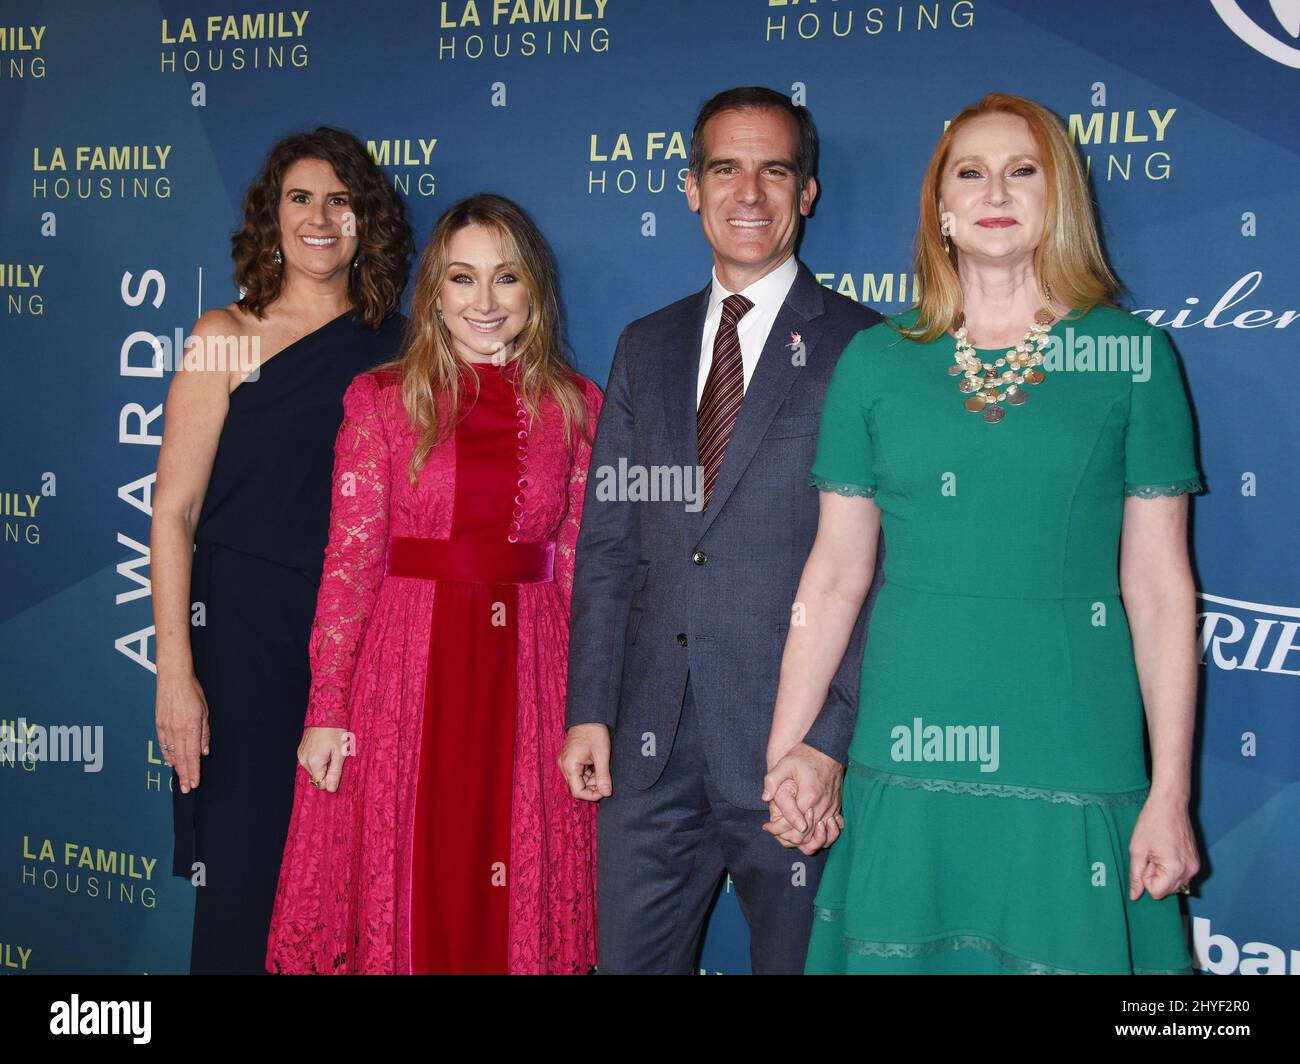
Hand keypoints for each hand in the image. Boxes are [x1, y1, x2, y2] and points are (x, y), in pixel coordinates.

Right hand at [155, 669, 209, 793]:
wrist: (173, 678)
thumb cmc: (191, 691)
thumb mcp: (204, 711)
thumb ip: (204, 732)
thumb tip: (205, 750)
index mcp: (190, 727)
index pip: (192, 755)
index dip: (194, 771)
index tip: (195, 783)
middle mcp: (177, 730)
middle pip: (181, 759)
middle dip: (185, 775)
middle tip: (187, 789)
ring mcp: (166, 728)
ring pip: (171, 754)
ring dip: (176, 768)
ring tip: (180, 780)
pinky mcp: (159, 724)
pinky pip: (163, 744)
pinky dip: (167, 755)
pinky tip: (170, 763)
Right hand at [298, 727, 348, 792]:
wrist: (326, 714)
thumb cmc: (335, 732)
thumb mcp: (340, 753)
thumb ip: (335, 773)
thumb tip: (330, 790)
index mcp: (314, 762)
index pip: (320, 783)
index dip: (330, 779)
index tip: (337, 767)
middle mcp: (304, 760)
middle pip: (316, 777)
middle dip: (327, 771)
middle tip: (335, 756)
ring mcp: (301, 755)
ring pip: (313, 770)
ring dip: (323, 765)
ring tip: (329, 751)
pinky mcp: (301, 751)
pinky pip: (310, 762)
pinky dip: (317, 759)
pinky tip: (323, 748)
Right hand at [559, 723, 611, 800]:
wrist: (588, 716)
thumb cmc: (595, 732)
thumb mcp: (602, 755)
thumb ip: (603, 776)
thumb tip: (606, 793)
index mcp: (569, 765)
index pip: (578, 792)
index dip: (592, 795)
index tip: (605, 791)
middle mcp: (564, 765)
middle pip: (577, 786)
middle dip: (593, 787)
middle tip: (607, 781)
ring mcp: (565, 762)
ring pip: (579, 780)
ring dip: (592, 780)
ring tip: (603, 770)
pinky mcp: (570, 758)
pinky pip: (578, 772)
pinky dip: (589, 773)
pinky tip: (598, 766)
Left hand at [761, 743, 844, 854]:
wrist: (828, 749)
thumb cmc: (804, 755)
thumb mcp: (784, 763)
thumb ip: (772, 780)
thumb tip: (765, 797)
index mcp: (809, 797)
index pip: (792, 825)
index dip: (776, 829)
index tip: (766, 826)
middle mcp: (822, 805)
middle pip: (805, 835)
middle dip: (788, 837)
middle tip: (775, 831)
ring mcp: (832, 808)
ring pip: (819, 836)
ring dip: (803, 838)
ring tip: (788, 832)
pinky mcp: (837, 807)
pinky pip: (830, 830)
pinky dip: (818, 835)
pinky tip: (806, 830)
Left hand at [1128, 793, 1199, 900]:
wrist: (1170, 804)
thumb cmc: (1152, 823)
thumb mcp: (1137, 850)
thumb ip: (1135, 876)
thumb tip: (1134, 896)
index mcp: (1176, 869)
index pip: (1156, 892)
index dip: (1146, 877)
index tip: (1147, 859)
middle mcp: (1190, 871)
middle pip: (1166, 890)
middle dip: (1155, 876)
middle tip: (1152, 854)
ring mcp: (1195, 866)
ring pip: (1173, 884)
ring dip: (1163, 872)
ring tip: (1159, 851)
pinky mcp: (1196, 861)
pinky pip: (1180, 875)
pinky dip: (1171, 868)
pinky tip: (1167, 851)